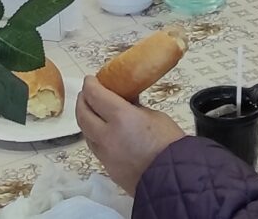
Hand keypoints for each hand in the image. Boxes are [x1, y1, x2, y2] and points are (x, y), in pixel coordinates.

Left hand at [76, 75, 187, 191]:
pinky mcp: (108, 169)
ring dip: (86, 119)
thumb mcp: (153, 115)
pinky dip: (94, 136)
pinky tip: (102, 132)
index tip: (90, 80)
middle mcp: (107, 136)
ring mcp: (105, 155)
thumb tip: (126, 100)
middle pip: (83, 114)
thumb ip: (134, 107)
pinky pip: (96, 148)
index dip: (90, 85)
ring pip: (85, 133)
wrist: (175, 178)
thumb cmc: (169, 143)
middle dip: (82, 101)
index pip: (95, 95)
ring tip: (92, 111)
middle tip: (86, 93)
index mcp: (120, 117)